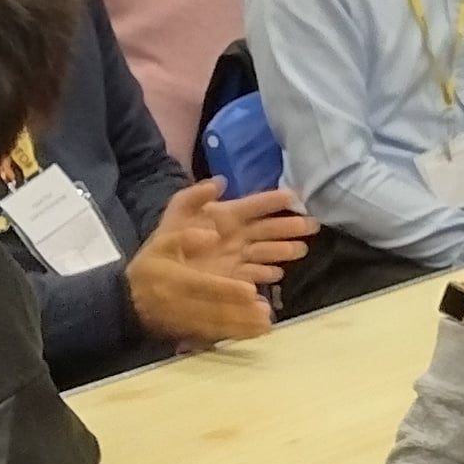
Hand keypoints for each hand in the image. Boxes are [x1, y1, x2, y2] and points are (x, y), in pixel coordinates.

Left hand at [128, 178, 317, 343]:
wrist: (151, 280)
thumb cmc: (165, 244)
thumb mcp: (176, 214)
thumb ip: (194, 197)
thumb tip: (220, 183)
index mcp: (225, 217)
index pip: (253, 205)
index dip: (273, 200)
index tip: (295, 196)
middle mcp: (234, 236)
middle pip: (267, 229)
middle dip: (289, 226)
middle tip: (312, 225)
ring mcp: (234, 258)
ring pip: (265, 252)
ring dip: (284, 250)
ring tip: (302, 250)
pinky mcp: (232, 279)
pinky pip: (254, 274)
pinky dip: (267, 274)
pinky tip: (279, 274)